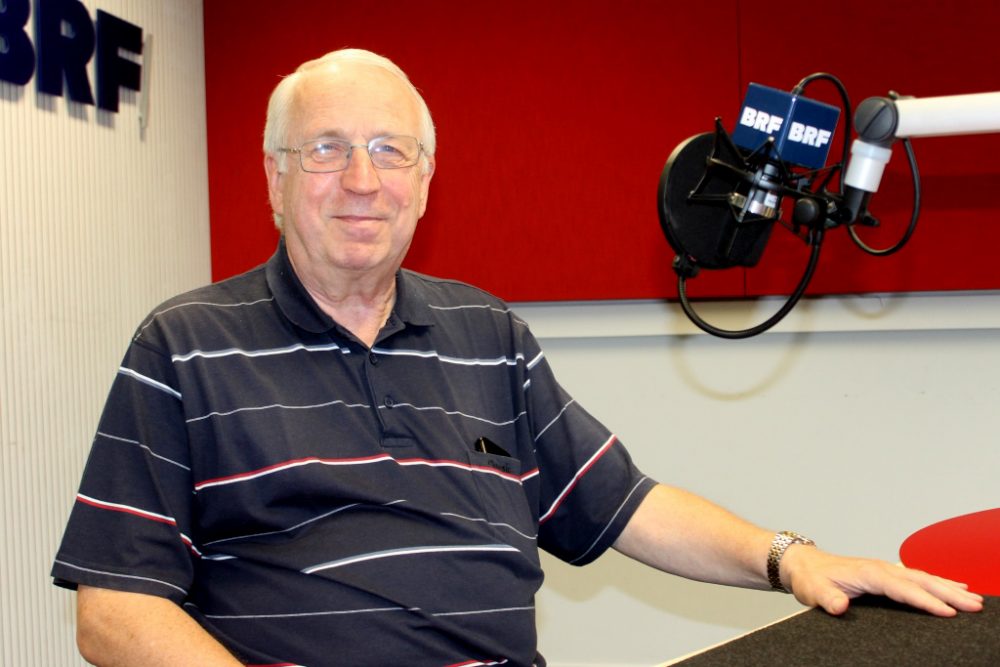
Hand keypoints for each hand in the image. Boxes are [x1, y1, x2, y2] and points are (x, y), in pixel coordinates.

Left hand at [781, 545, 984, 616]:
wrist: (801, 563)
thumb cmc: (809, 577)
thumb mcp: (813, 591)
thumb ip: (827, 598)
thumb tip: (840, 605)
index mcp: (868, 572)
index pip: (903, 589)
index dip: (925, 601)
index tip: (947, 612)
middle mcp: (880, 568)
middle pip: (921, 580)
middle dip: (949, 593)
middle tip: (975, 606)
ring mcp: (884, 569)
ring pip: (923, 578)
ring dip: (949, 587)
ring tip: (974, 599)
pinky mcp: (885, 574)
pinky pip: (917, 578)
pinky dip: (938, 582)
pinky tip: (954, 586)